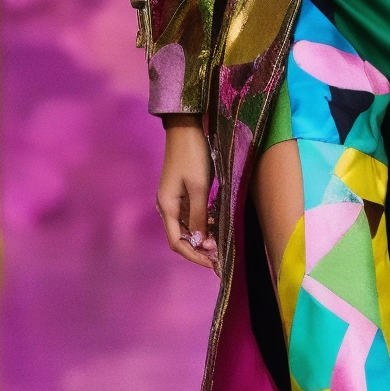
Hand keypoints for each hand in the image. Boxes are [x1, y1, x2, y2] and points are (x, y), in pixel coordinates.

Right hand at [158, 116, 217, 268]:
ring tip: (221, 240)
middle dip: (199, 248)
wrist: (186, 128)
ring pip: (188, 227)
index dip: (193, 255)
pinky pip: (192, 215)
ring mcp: (175, 199)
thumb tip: (201, 241)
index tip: (212, 262)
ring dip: (203, 236)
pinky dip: (204, 222)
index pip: (176, 242)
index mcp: (168, 206)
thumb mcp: (199, 187)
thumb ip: (199, 215)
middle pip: (181, 237)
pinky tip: (217, 222)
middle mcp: (168, 206)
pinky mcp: (183, 192)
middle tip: (220, 254)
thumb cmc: (192, 156)